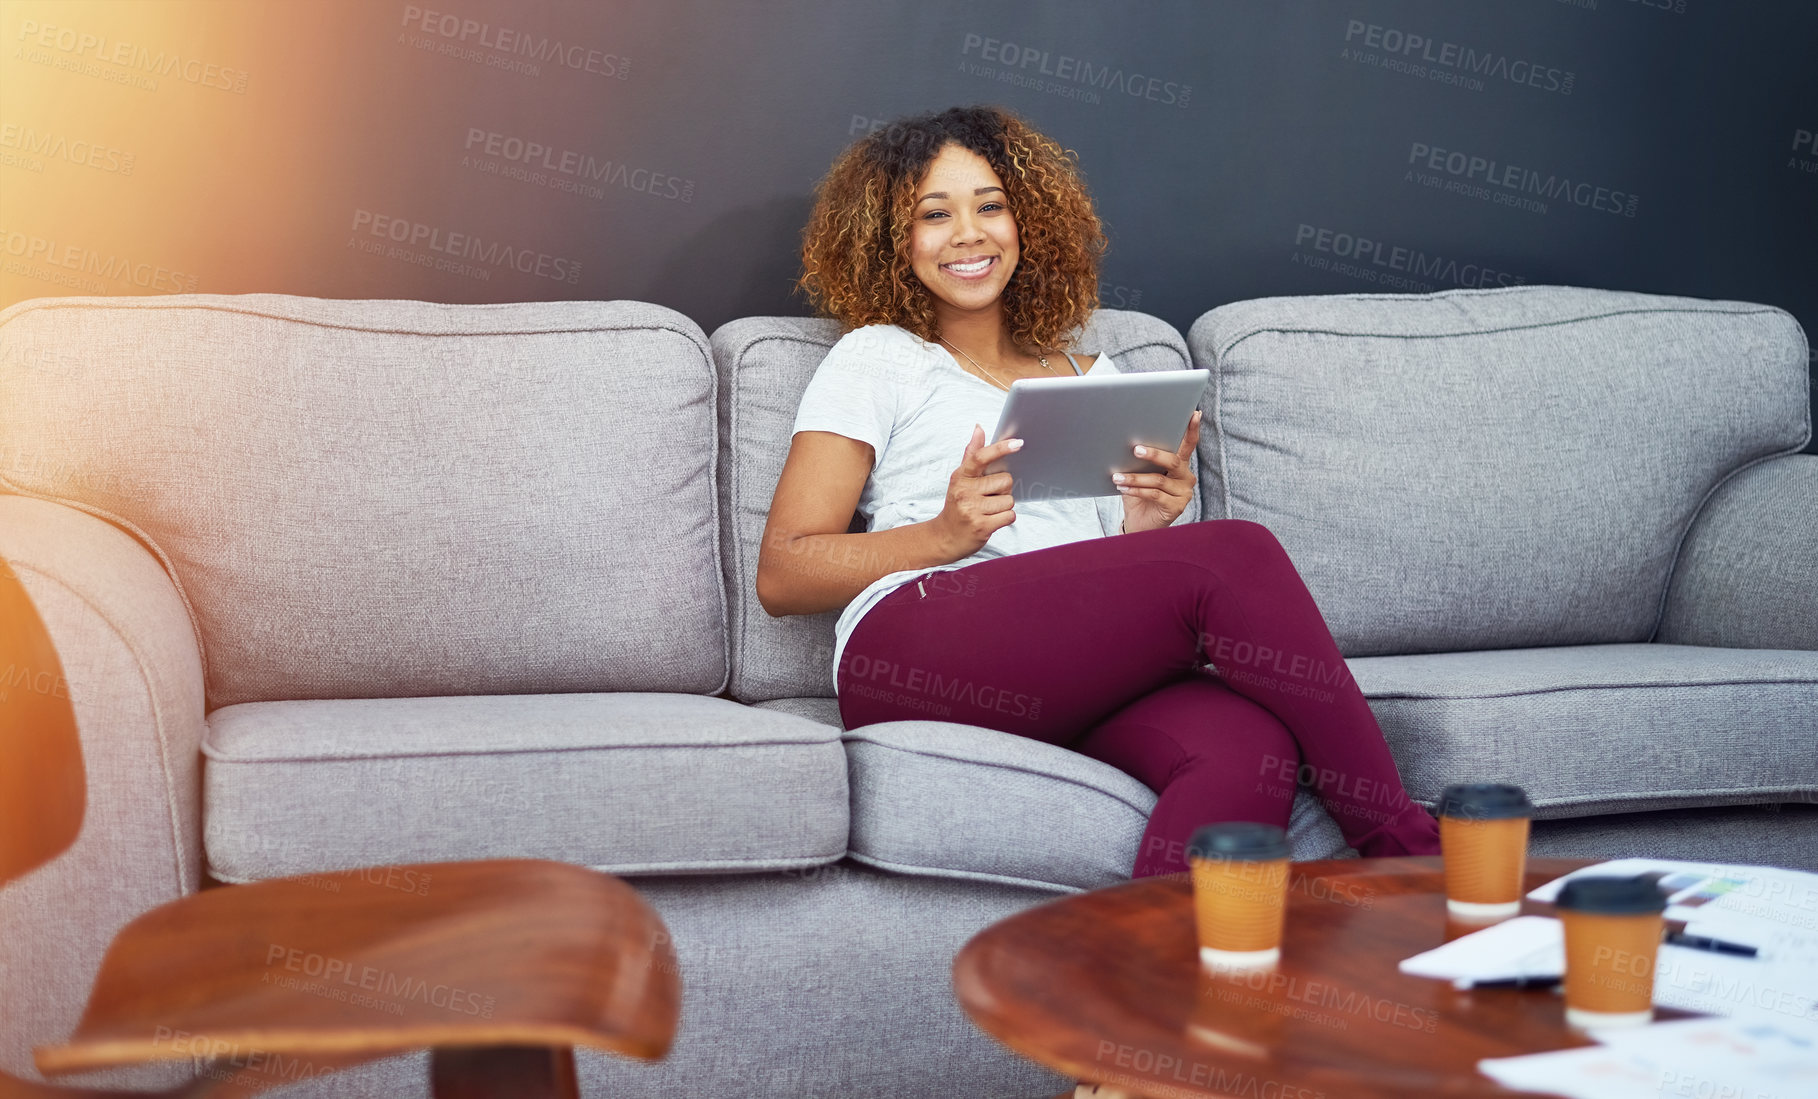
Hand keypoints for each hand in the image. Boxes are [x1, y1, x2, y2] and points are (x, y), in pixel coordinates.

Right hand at [935, 423, 1021, 557]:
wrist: (945, 537)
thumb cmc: (957, 505)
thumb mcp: (960, 479)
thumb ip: (972, 454)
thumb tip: (979, 428)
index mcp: (960, 476)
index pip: (980, 457)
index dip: (1000, 448)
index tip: (1018, 443)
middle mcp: (964, 491)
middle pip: (1005, 481)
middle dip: (1003, 490)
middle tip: (988, 497)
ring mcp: (972, 510)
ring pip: (1009, 500)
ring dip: (1003, 507)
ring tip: (988, 511)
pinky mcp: (982, 526)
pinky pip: (1009, 516)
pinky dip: (1005, 518)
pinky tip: (992, 520)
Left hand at [1117, 409, 1200, 533]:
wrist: (1139, 524)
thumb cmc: (1139, 495)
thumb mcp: (1140, 474)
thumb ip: (1142, 462)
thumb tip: (1128, 444)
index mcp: (1180, 465)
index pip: (1188, 445)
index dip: (1192, 430)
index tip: (1194, 414)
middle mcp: (1186, 477)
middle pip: (1173, 460)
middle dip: (1153, 454)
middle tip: (1135, 449)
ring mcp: (1184, 493)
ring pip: (1159, 479)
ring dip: (1135, 477)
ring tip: (1117, 476)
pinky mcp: (1177, 507)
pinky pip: (1155, 494)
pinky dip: (1137, 490)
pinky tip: (1124, 488)